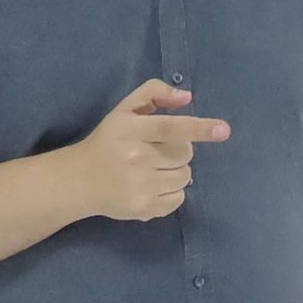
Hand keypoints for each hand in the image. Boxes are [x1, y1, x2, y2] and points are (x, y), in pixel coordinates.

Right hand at [70, 80, 230, 221]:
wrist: (79, 180)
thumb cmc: (107, 141)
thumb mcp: (123, 110)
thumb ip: (153, 93)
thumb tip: (186, 97)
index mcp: (131, 130)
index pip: (171, 127)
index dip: (199, 128)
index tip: (223, 130)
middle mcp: (136, 158)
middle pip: (185, 153)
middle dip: (179, 150)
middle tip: (158, 151)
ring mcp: (140, 186)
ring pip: (185, 176)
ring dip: (176, 171)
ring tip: (154, 169)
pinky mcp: (144, 209)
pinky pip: (179, 199)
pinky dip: (172, 192)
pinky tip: (153, 185)